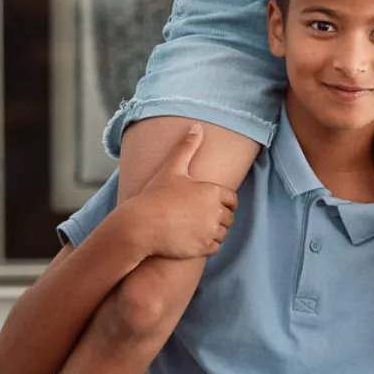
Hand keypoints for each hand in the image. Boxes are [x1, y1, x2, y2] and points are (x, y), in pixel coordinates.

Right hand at [125, 126, 237, 260]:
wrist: (141, 225)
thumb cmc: (155, 195)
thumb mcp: (171, 168)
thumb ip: (187, 147)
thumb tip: (197, 126)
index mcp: (212, 191)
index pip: (232, 199)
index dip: (222, 202)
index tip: (208, 204)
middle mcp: (215, 211)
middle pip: (229, 217)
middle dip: (218, 217)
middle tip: (198, 217)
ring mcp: (210, 231)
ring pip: (223, 233)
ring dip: (214, 232)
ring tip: (195, 228)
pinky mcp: (204, 248)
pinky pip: (215, 247)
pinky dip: (208, 245)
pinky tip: (193, 239)